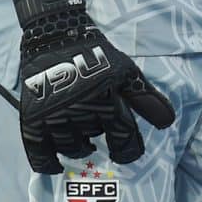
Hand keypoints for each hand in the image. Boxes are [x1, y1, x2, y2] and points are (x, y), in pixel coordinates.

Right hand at [8, 0, 174, 173]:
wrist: (55, 35)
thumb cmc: (95, 54)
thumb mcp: (125, 71)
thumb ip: (145, 98)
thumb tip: (167, 123)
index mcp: (106, 98)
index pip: (124, 137)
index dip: (129, 150)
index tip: (127, 153)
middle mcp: (81, 110)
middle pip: (96, 140)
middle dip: (102, 140)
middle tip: (101, 134)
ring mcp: (55, 115)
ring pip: (71, 146)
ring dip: (79, 148)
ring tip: (84, 143)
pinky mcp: (33, 116)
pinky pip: (38, 150)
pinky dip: (46, 163)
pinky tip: (56, 166)